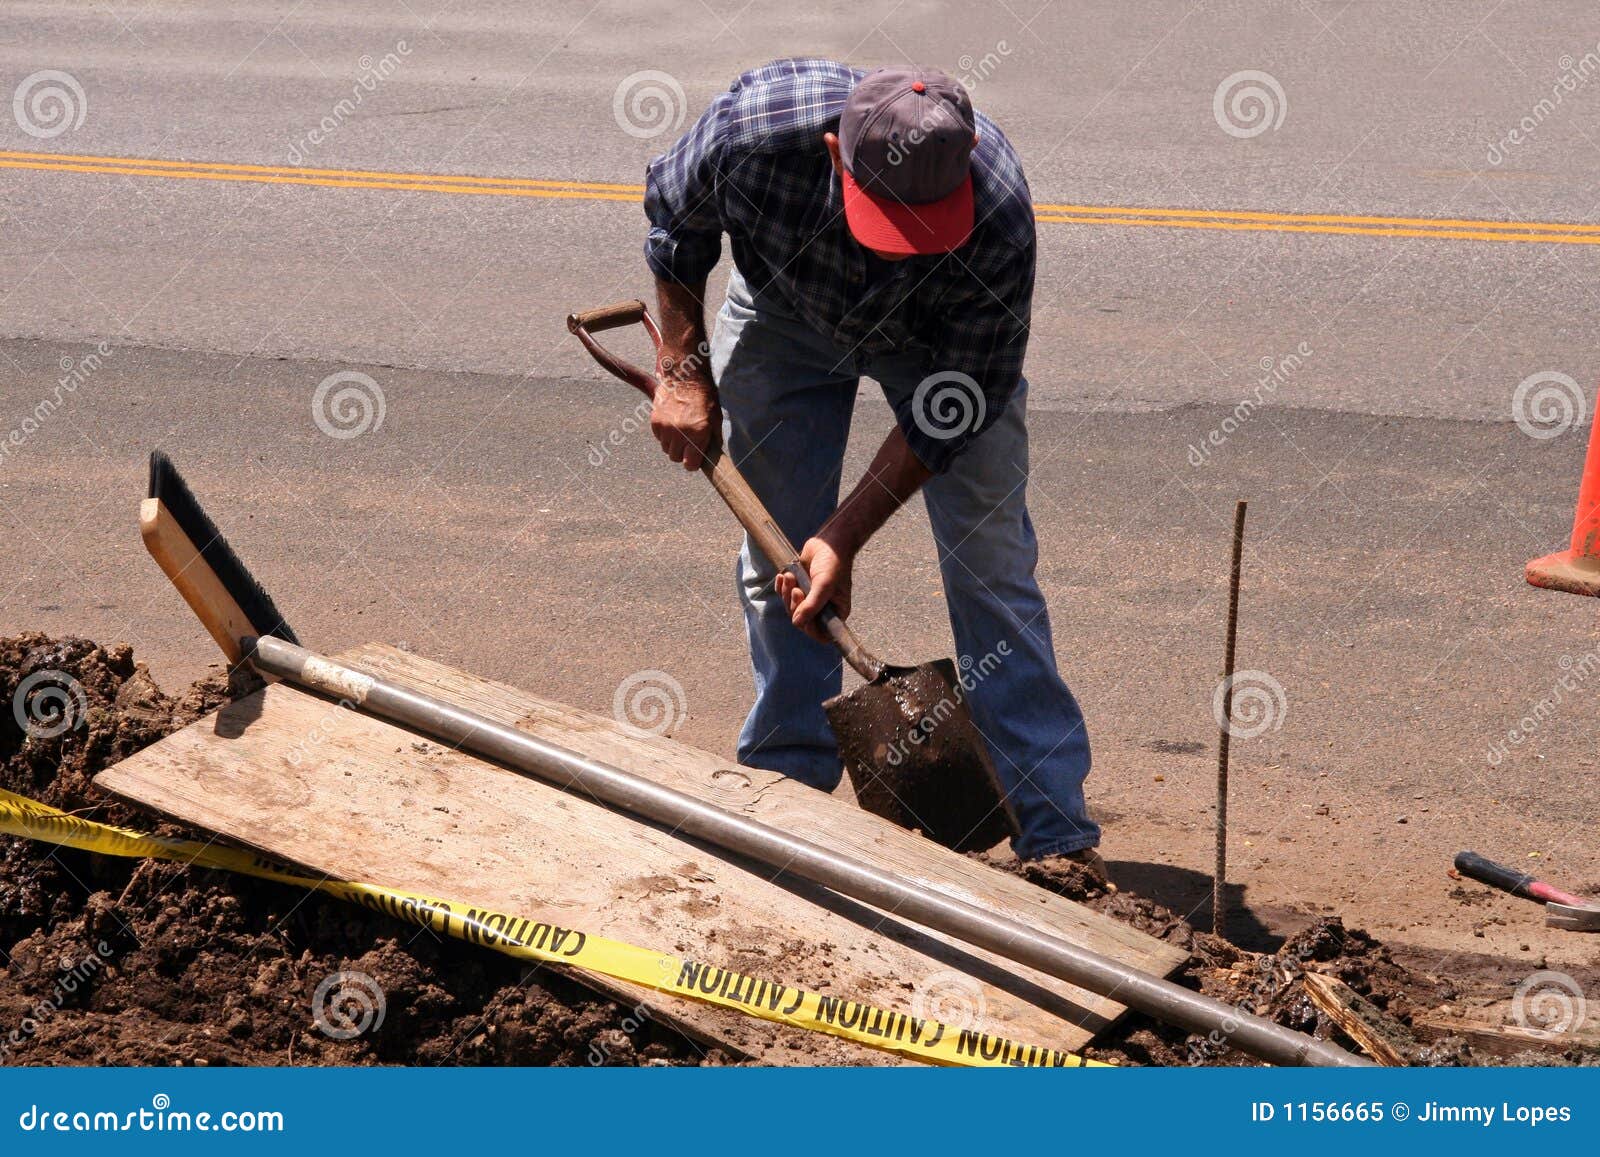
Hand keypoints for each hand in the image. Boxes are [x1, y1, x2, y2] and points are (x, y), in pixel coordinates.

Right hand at [651, 353, 719, 471]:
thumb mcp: (715, 419)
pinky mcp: (655, 422)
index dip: (692, 463)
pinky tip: (672, 422)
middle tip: (688, 442)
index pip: (689, 464)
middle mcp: (680, 433)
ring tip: (680, 430)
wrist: (684, 376)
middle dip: (682, 453)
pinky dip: (664, 434)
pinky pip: (659, 437)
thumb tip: (713, 456)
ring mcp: (665, 428)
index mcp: (697, 434)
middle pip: (675, 457)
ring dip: (673, 443)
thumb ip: (713, 440)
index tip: (694, 459)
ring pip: (666, 448)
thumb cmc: (704, 397)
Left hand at [774, 535, 854, 643]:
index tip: (802, 614)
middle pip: (802, 621)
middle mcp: (823, 608)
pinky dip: (781, 587)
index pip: (821, 633)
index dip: (809, 628)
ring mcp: (810, 599)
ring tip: (790, 577)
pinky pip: (785, 595)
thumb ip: (812, 605)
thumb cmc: (833, 563)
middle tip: (796, 590)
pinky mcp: (800, 587)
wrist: (829, 542)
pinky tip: (783, 576)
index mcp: (836, 612)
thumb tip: (797, 623)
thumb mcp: (824, 585)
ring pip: (791, 607)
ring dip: (787, 594)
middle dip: (795, 606)